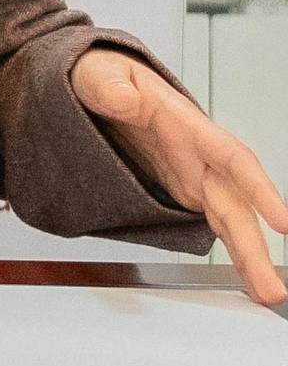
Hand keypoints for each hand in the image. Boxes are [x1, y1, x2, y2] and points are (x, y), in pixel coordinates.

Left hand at [72, 47, 287, 305]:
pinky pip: (213, 225)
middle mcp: (199, 157)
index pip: (231, 157)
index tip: (282, 220)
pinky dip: (230, 251)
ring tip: (266, 293)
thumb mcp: (98, 72)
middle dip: (256, 246)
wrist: (96, 85)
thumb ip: (108, 86)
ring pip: (230, 221)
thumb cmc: (105, 75)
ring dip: (250, 258)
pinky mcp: (183, 193)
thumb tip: (122, 98)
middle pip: (236, 204)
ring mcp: (194, 177)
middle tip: (272, 287)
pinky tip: (246, 277)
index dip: (259, 188)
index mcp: (187, 126)